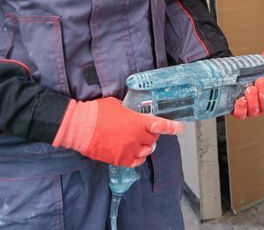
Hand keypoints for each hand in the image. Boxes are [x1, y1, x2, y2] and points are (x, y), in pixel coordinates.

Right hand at [52, 97, 183, 166]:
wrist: (79, 127)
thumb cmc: (96, 112)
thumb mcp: (118, 105)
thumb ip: (130, 112)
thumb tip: (133, 113)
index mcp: (138, 121)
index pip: (160, 125)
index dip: (172, 127)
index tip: (180, 128)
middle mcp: (136, 137)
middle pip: (153, 139)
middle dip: (151, 135)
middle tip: (143, 132)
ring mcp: (129, 149)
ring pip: (146, 151)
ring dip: (145, 147)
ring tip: (137, 142)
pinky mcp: (119, 159)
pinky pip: (136, 162)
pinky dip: (137, 157)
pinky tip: (132, 152)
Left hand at [232, 46, 263, 119]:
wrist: (232, 81)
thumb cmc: (248, 78)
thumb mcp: (257, 67)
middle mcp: (261, 105)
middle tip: (260, 80)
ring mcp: (250, 110)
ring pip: (255, 110)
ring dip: (253, 99)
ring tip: (250, 88)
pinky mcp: (238, 112)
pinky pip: (241, 115)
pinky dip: (241, 109)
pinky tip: (240, 100)